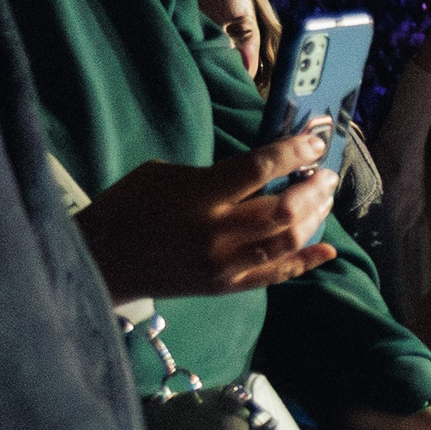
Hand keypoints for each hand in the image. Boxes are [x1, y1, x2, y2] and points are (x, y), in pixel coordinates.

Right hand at [78, 132, 338, 303]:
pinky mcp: (226, 287)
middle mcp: (216, 232)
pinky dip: (305, 262)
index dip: (293, 153)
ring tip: (325, 202)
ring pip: (286, 242)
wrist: (103, 261)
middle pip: (282, 211)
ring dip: (314, 220)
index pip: (258, 169)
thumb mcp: (164, 175)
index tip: (316, 142)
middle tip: (326, 176)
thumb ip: (214, 175)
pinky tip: (327, 249)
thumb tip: (261, 173)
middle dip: (313, 190)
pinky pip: (275, 275)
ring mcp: (224, 264)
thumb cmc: (128, 207)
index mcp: (198, 196)